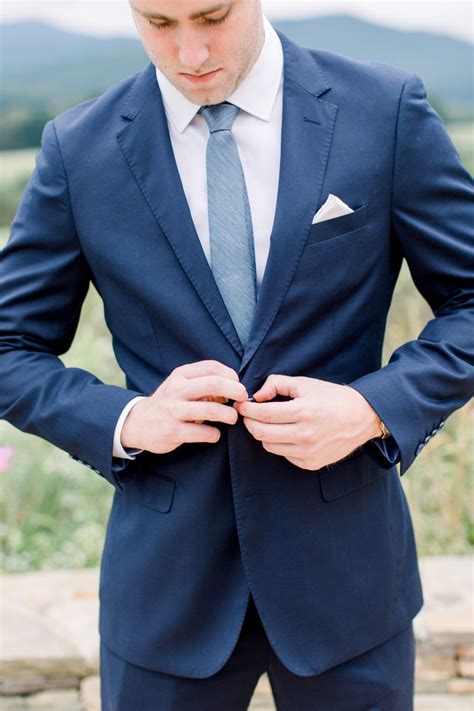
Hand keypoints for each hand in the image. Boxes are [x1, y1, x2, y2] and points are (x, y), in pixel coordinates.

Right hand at [121, 360, 247, 453]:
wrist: (137, 423)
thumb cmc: (168, 402)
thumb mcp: (180, 385)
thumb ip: (203, 382)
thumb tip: (233, 388)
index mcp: (180, 375)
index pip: (212, 367)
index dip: (231, 375)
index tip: (237, 385)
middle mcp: (176, 390)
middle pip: (214, 384)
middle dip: (236, 391)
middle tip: (243, 399)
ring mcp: (174, 411)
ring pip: (211, 409)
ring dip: (229, 415)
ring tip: (232, 418)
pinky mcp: (173, 431)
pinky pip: (204, 432)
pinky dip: (214, 434)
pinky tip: (213, 434)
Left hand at [233, 374, 380, 469]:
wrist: (361, 417)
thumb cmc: (331, 397)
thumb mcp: (305, 383)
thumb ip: (277, 384)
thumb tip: (257, 396)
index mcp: (303, 412)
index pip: (263, 414)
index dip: (247, 410)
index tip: (241, 405)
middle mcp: (305, 435)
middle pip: (261, 433)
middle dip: (249, 423)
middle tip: (248, 415)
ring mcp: (308, 452)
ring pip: (269, 446)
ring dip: (263, 434)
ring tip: (269, 423)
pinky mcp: (311, 464)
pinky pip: (284, 455)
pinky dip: (279, 444)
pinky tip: (287, 434)